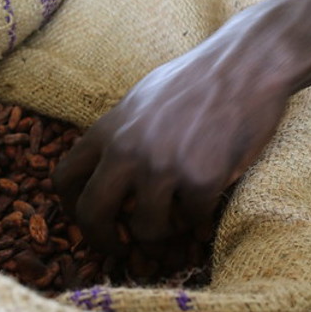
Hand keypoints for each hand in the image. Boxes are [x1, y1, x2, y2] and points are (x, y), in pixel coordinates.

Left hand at [53, 0, 293, 254]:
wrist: (246, 64)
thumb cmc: (196, 79)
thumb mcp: (140, 100)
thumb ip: (119, 134)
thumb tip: (104, 169)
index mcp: (107, 130)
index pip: (64, 179)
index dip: (72, 207)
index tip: (91, 219)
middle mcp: (126, 151)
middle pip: (91, 214)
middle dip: (103, 240)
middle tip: (122, 247)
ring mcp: (162, 167)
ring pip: (146, 229)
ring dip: (164, 230)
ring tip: (179, 214)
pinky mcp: (200, 181)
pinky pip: (192, 220)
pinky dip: (201, 215)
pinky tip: (210, 193)